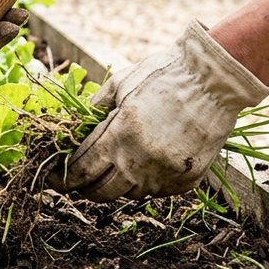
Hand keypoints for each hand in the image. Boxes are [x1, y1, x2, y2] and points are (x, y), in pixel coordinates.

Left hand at [50, 20, 268, 200]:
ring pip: (129, 194)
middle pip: (101, 192)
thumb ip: (92, 110)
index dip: (62, 178)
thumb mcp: (119, 84)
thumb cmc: (163, 74)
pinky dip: (146, 181)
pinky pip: (157, 191)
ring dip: (117, 183)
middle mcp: (140, 162)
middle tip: (79, 179)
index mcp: (119, 135)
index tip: (53, 179)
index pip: (81, 170)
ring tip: (116, 165)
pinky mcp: (187, 181)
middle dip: (84, 187)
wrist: (215, 80)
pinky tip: (146, 162)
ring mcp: (165, 175)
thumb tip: (69, 129)